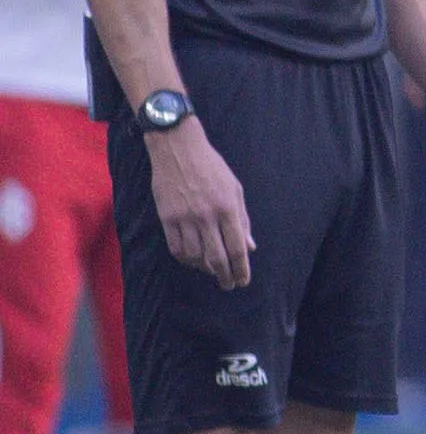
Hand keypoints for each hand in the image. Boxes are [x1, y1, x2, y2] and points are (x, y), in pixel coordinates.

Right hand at [148, 121, 254, 289]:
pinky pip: (175, 247)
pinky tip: (192, 260)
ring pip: (194, 255)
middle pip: (216, 257)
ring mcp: (184, 217)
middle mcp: (206, 216)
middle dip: (225, 276)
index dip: (241, 269)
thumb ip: (243, 220)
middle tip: (229, 284)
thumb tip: (250, 247)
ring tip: (212, 271)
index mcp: (227, 208)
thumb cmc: (212, 167)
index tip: (243, 280)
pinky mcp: (166, 216)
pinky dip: (185, 258)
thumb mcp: (235, 189)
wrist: (178, 149)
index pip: (236, 248)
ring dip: (204, 269)